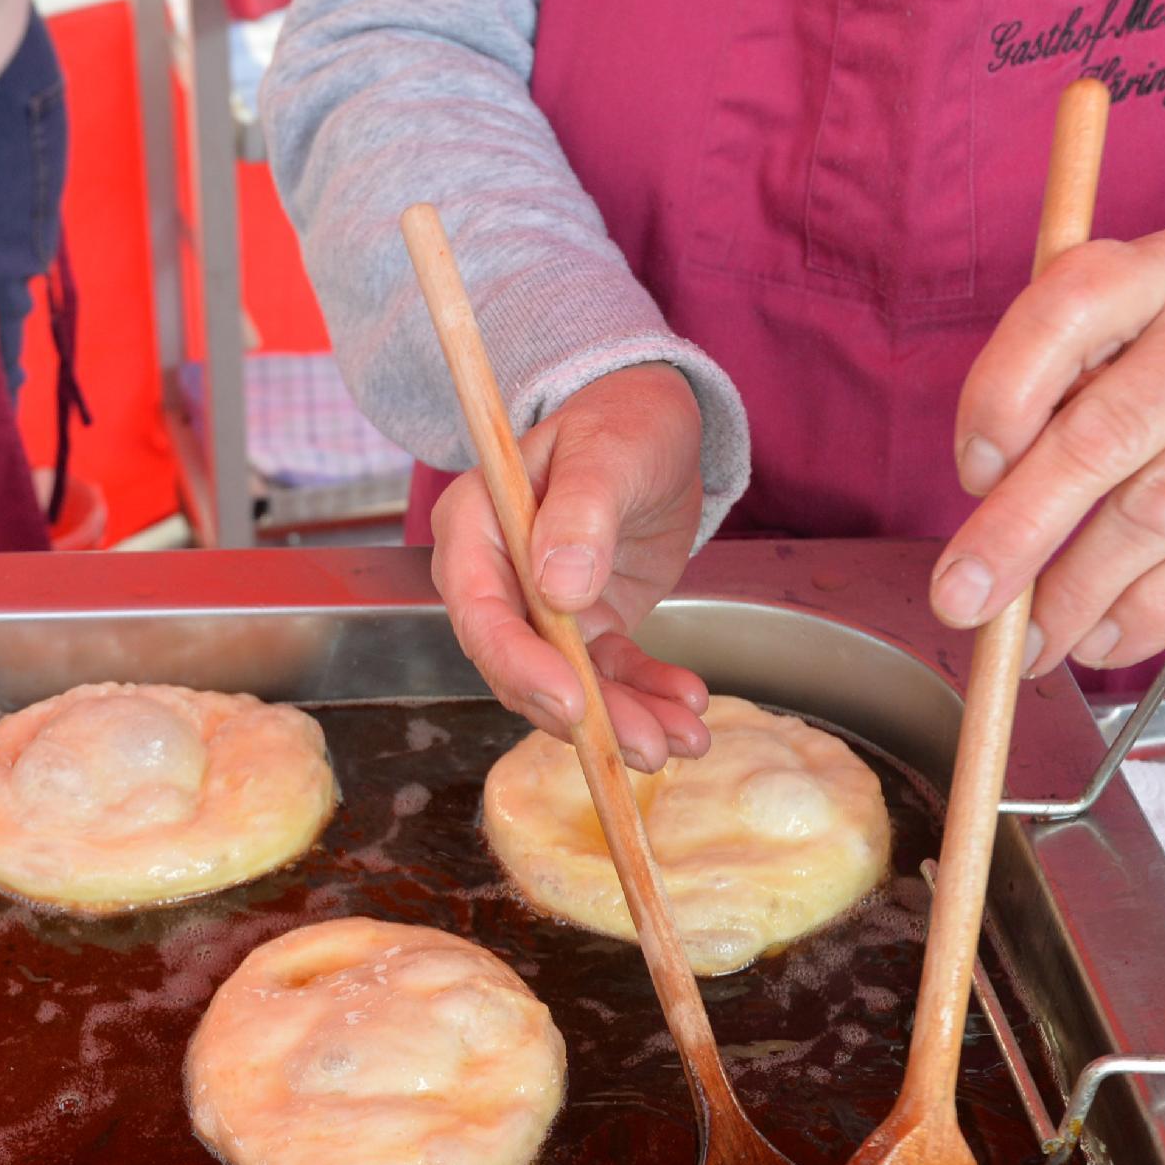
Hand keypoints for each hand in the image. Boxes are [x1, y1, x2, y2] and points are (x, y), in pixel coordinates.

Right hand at [431, 363, 711, 770]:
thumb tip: (558, 588)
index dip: (520, 664)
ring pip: (570, 685)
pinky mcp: (586, 626)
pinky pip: (611, 675)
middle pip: (522, 666)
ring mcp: (540, 608)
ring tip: (683, 740)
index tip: (572, 700)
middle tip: (643, 745)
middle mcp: (497, 577)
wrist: (656, 426)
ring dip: (624, 720)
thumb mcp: (608, 450)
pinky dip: (648, 695)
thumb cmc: (623, 419)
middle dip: (583, 715)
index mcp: (476, 527)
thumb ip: (580, 511)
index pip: (480, 612)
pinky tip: (688, 705)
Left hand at [932, 229, 1164, 673]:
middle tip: (959, 600)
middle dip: (1016, 531)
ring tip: (1026, 640)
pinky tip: (1100, 640)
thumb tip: (985, 511)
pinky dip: (1145, 614)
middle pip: (1106, 432)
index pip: (1067, 308)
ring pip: (1157, 511)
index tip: (971, 474)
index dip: (1002, 396)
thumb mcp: (1148, 342)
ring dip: (1075, 593)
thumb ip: (1065, 396)